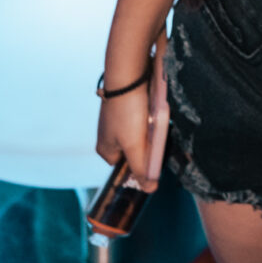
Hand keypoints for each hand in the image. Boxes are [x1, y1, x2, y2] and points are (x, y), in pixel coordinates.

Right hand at [92, 43, 168, 197]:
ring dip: (153, 130)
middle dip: (149, 145)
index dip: (141, 165)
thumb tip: (149, 190)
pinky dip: (153, 116)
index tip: (152, 156)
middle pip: (137, 150)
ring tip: (157, 120)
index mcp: (104, 148)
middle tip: (156, 136)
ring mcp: (118, 119)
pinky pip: (145, 117)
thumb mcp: (135, 146)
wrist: (129, 73)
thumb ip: (142, 169)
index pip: (126, 167)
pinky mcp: (129, 105)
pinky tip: (156, 109)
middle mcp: (109, 134)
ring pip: (143, 133)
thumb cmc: (127, 112)